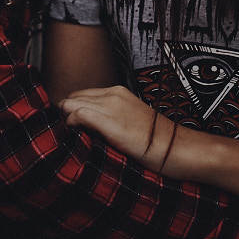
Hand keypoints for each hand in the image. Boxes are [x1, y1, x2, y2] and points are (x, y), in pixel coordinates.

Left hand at [59, 85, 179, 174]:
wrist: (173, 147)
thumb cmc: (154, 139)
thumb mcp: (131, 119)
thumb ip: (111, 116)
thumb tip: (90, 126)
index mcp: (118, 92)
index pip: (82, 94)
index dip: (72, 108)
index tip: (72, 123)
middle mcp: (112, 94)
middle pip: (74, 97)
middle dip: (66, 112)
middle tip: (70, 130)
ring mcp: (111, 106)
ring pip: (72, 103)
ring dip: (67, 118)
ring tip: (73, 133)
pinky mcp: (109, 121)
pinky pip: (78, 114)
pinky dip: (71, 123)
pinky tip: (76, 133)